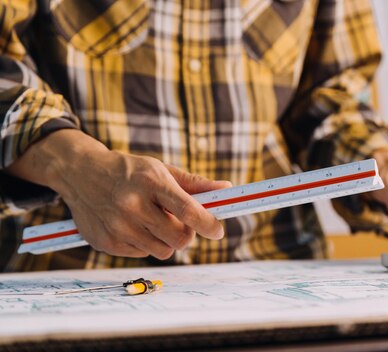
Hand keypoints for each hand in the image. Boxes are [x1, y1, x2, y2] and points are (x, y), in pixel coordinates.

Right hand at [7, 129, 230, 258]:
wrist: (80, 173)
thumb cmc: (129, 171)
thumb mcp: (160, 170)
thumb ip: (195, 184)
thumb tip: (227, 188)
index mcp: (150, 183)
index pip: (187, 210)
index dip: (208, 224)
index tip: (218, 231)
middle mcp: (132, 205)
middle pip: (179, 238)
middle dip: (187, 235)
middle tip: (181, 223)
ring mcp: (117, 226)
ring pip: (163, 251)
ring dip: (166, 240)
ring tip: (154, 221)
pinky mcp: (106, 242)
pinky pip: (142, 254)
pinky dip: (146, 243)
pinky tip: (134, 225)